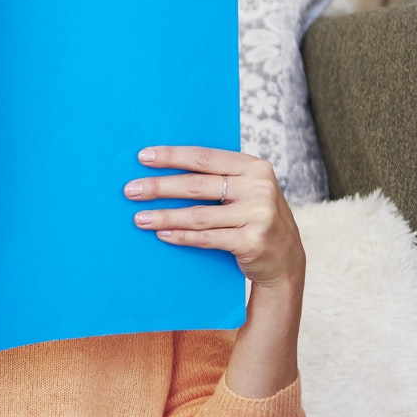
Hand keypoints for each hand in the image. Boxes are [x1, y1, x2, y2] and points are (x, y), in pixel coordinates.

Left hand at [125, 147, 304, 290]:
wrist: (286, 259)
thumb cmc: (255, 218)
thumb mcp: (247, 190)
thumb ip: (221, 177)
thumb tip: (167, 167)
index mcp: (255, 167)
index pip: (205, 157)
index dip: (172, 156)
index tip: (143, 157)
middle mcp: (259, 188)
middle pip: (197, 185)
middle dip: (159, 187)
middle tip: (130, 190)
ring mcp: (258, 215)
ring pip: (198, 215)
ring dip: (164, 216)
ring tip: (139, 218)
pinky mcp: (252, 241)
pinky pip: (207, 238)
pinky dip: (181, 236)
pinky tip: (162, 234)